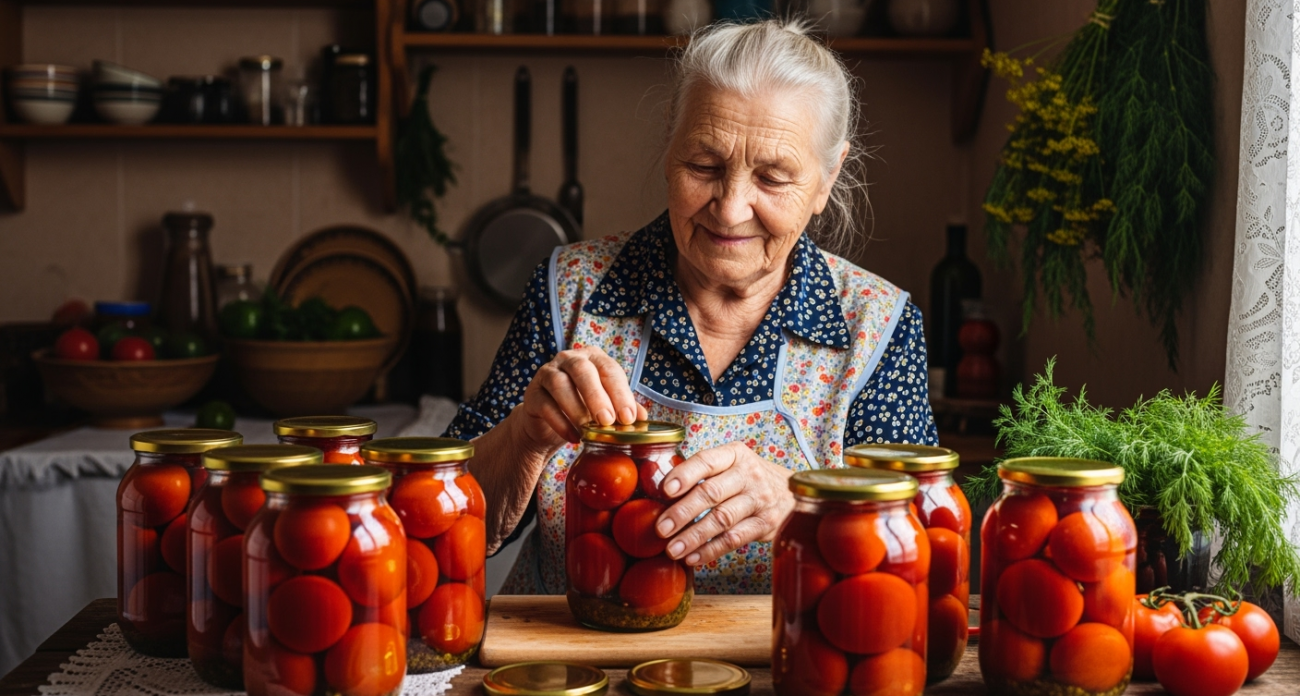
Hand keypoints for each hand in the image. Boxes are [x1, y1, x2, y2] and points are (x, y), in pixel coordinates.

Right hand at [513, 346, 647, 453]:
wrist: (549, 422)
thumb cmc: (584, 407)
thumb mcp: (606, 406)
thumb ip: (624, 408)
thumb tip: (642, 418)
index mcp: (593, 358)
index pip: (609, 370)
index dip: (620, 393)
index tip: (628, 418)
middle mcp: (569, 360)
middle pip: (582, 371)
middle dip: (596, 396)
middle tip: (607, 421)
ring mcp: (547, 373)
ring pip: (559, 384)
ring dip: (575, 408)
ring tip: (588, 431)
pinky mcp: (532, 393)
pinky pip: (545, 405)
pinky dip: (560, 422)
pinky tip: (573, 437)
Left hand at [653, 442, 795, 566]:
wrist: (793, 493)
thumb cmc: (750, 479)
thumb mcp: (733, 465)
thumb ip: (704, 474)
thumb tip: (660, 495)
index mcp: (735, 454)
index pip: (706, 461)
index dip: (684, 475)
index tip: (665, 490)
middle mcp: (749, 474)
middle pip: (711, 493)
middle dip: (682, 512)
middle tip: (660, 528)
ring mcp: (759, 499)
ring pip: (721, 519)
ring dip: (693, 537)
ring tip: (672, 549)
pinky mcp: (766, 524)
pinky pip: (734, 539)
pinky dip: (711, 550)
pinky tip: (693, 557)